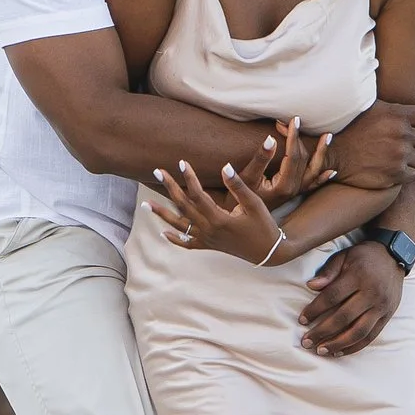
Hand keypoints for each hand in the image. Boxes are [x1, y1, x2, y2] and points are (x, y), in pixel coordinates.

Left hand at [149, 157, 289, 266]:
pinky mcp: (209, 246)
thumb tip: (225, 167)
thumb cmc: (264, 226)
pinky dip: (174, 239)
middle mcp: (209, 230)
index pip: (198, 194)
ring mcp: (207, 240)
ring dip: (161, 214)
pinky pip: (187, 244)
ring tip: (145, 204)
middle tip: (156, 171)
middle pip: (183, 206)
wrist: (269, 252)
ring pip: (179, 225)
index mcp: (219, 219)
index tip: (180, 162)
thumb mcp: (255, 204)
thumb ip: (238, 186)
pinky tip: (162, 233)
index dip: (188, 177)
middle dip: (169, 188)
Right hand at [242, 116, 334, 206]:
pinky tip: (332, 172)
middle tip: (291, 121)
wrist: (243, 219)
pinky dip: (322, 177)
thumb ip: (260, 159)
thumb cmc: (240, 198)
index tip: (293, 120)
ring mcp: (296, 192)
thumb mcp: (246, 177)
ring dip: (321, 153)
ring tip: (328, 136)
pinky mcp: (294, 193)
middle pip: (303, 159)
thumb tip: (271, 139)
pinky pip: (312, 184)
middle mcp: (294, 189)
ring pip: (313, 170)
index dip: (293, 136)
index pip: (293, 155)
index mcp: (284, 185)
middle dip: (298, 138)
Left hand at [299, 236, 404, 357]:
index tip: (302, 320)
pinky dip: (355, 346)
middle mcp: (372, 293)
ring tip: (321, 351)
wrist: (394, 256)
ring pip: (358, 331)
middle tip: (306, 342)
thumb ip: (328, 271)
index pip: (332, 297)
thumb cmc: (364, 256)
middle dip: (323, 332)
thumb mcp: (344, 256)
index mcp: (358, 276)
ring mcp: (382, 307)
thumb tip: (310, 286)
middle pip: (344, 317)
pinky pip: (371, 336)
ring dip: (338, 344)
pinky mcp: (388, 316)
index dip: (315, 310)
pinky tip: (340, 352)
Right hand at [327, 99, 414, 195]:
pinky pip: (412, 175)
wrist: (332, 154)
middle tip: (405, 146)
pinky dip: (406, 174)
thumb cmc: (350, 128)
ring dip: (413, 160)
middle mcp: (401, 134)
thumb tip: (413, 105)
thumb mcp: (371, 108)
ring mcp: (399, 155)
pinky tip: (392, 169)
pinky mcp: (394, 174)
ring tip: (395, 158)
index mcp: (398, 115)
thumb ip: (394, 108)